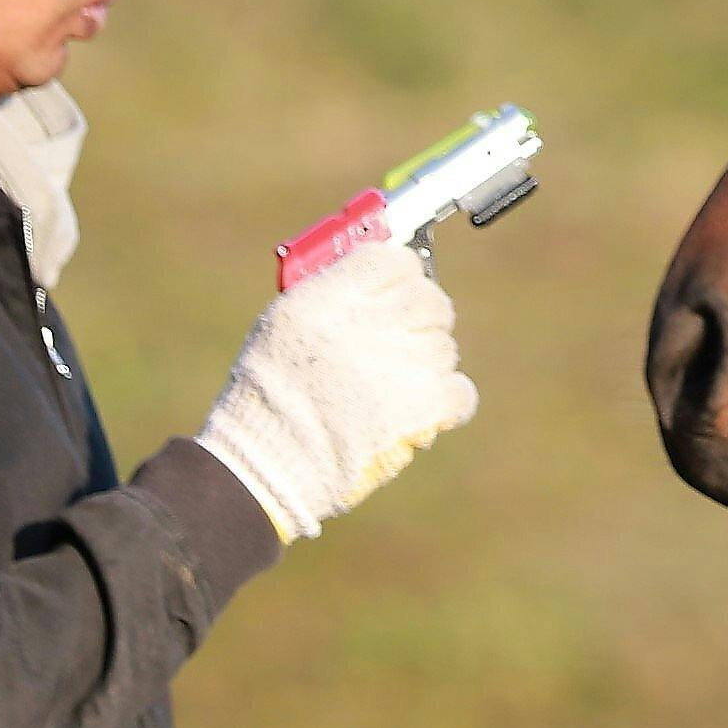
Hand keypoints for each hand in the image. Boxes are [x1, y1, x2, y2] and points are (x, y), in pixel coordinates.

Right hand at [196, 239, 478, 542]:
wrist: (266, 468)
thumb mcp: (280, 327)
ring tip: (395, 388)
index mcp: (326, 300)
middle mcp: (365, 325)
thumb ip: (330, 295)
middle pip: (429, 298)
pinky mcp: (422, 409)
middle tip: (408, 338)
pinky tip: (421, 413)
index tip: (400, 287)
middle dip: (425, 317)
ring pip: (445, 346)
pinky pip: (460, 391)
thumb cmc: (267, 401)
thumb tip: (380, 274)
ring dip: (428, 365)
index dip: (403, 272)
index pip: (392, 259)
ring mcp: (398, 366)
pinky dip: (447, 403)